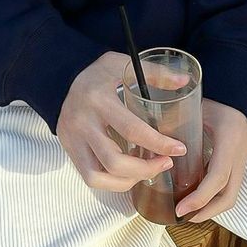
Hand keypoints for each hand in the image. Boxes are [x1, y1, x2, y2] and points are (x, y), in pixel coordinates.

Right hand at [57, 51, 189, 191]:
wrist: (62, 78)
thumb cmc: (98, 74)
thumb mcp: (123, 64)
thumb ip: (155, 73)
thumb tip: (184, 80)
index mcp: (99, 100)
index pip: (132, 129)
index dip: (158, 143)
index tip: (179, 149)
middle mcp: (83, 123)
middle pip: (114, 162)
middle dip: (146, 170)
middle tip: (166, 163)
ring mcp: (73, 140)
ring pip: (98, 177)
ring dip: (128, 180)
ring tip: (148, 171)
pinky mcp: (70, 150)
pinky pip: (90, 177)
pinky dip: (112, 182)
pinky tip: (129, 172)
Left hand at [175, 99, 246, 221]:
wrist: (238, 92)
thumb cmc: (213, 99)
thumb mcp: (193, 109)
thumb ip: (173, 126)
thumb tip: (146, 144)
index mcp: (229, 139)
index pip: (218, 177)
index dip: (200, 197)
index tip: (181, 209)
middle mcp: (241, 153)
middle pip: (229, 195)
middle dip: (206, 211)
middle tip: (183, 217)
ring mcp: (243, 159)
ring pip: (232, 194)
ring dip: (211, 208)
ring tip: (188, 212)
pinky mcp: (241, 162)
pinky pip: (230, 187)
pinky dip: (214, 197)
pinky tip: (197, 198)